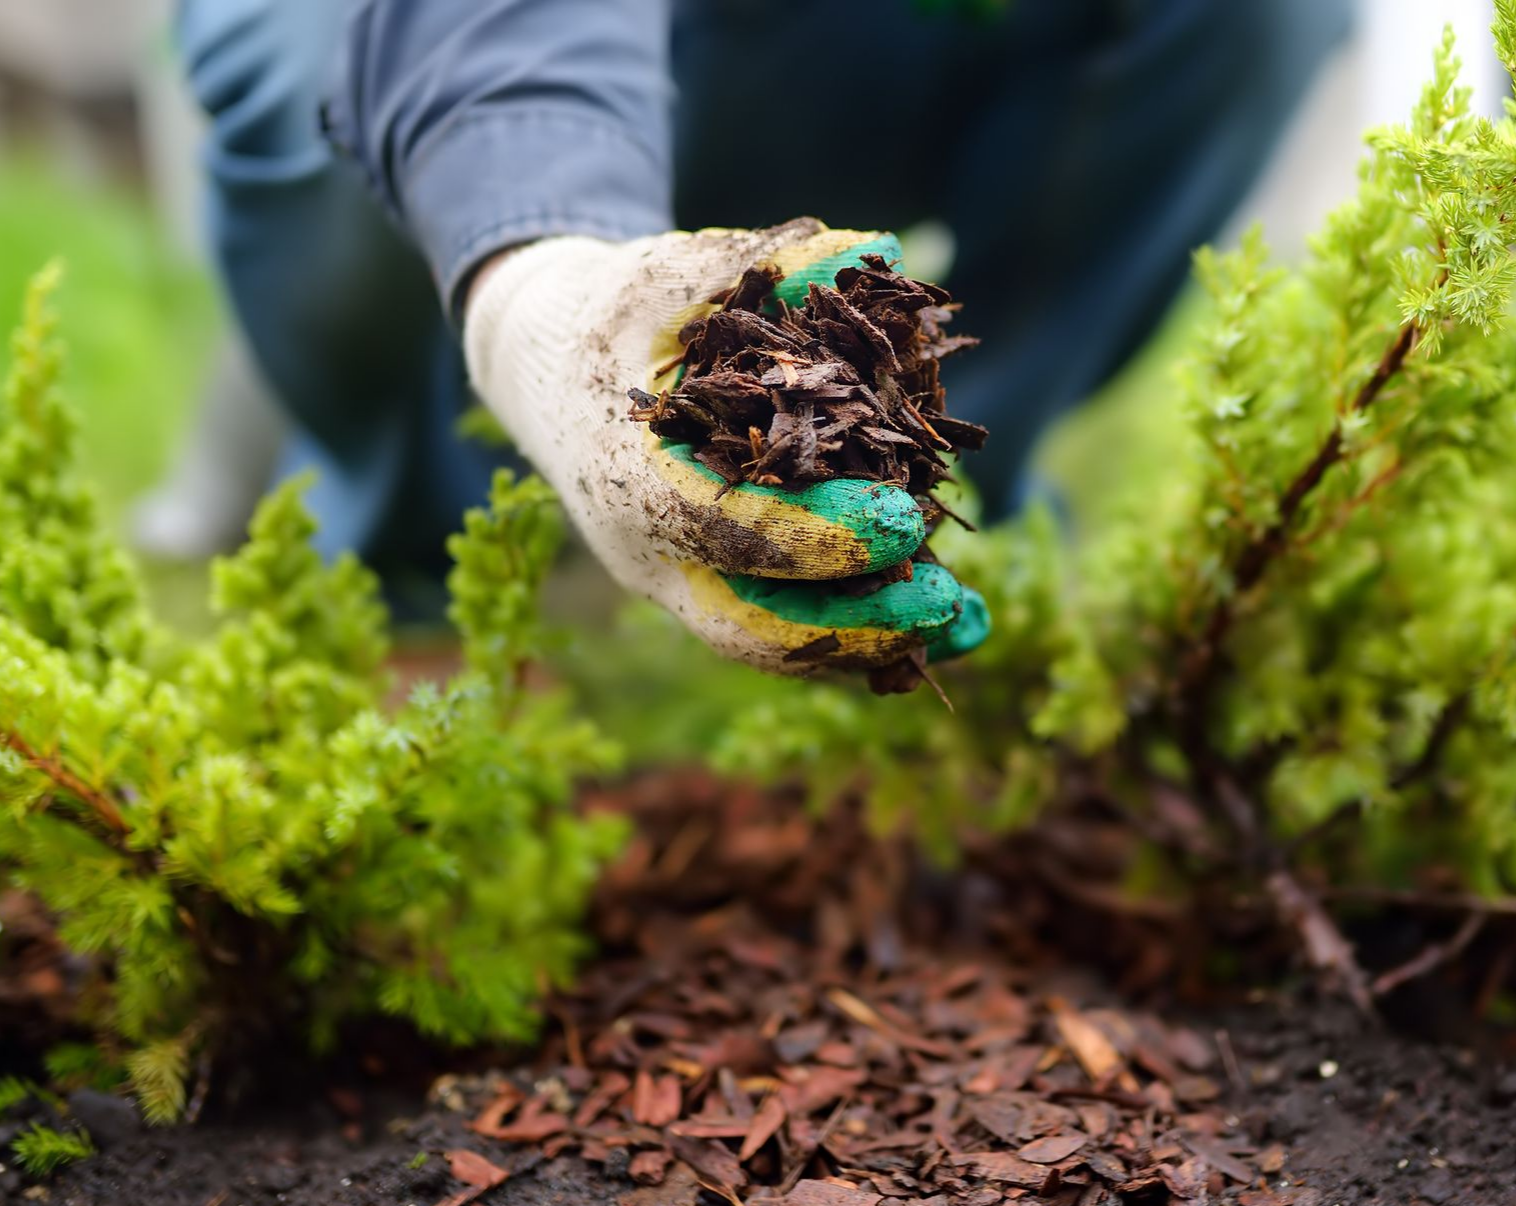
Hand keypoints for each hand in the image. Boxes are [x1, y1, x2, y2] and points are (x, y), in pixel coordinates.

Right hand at [463, 219, 988, 675]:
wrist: (546, 367)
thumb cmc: (615, 312)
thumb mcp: (674, 273)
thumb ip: (767, 264)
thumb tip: (875, 252)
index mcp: (626, 476)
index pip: (725, 527)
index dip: (819, 534)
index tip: (907, 520)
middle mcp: (646, 552)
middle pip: (751, 625)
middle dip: (854, 625)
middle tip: (948, 603)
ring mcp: (676, 582)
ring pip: (774, 642)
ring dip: (873, 643)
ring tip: (969, 625)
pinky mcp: (709, 588)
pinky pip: (786, 628)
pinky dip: (862, 632)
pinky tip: (944, 621)